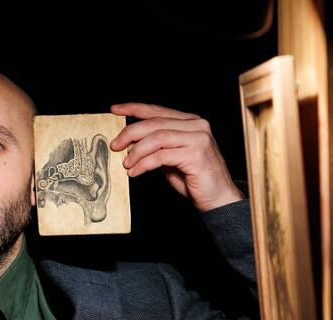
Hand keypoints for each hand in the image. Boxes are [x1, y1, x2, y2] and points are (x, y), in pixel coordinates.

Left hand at [109, 103, 242, 211]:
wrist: (217, 198)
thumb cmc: (194, 179)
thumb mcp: (170, 158)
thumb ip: (156, 147)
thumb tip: (130, 143)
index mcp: (190, 122)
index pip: (157, 110)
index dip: (134, 108)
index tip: (115, 110)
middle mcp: (196, 125)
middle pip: (154, 123)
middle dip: (129, 133)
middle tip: (115, 145)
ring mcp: (198, 138)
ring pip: (156, 138)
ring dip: (136, 152)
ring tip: (126, 164)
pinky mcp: (195, 154)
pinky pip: (161, 156)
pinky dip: (144, 164)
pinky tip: (135, 172)